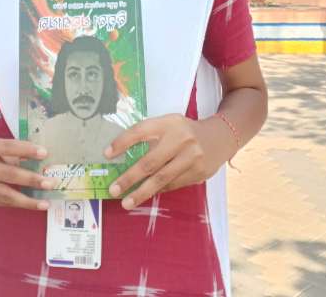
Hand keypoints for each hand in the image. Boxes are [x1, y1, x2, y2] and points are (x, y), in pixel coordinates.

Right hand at [0, 137, 56, 210]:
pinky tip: (29, 204)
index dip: (26, 150)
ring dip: (27, 200)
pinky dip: (15, 203)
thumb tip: (41, 158)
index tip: (45, 153)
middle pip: (7, 174)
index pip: (7, 147)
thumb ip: (14, 151)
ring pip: (4, 194)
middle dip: (31, 180)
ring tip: (45, 203)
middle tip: (50, 183)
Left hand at [105, 114, 230, 209]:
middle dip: (129, 178)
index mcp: (169, 123)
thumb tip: (122, 156)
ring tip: (126, 202)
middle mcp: (180, 139)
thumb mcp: (169, 124)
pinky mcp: (198, 172)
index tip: (106, 154)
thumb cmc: (185, 131)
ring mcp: (191, 157)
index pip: (141, 131)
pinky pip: (173, 185)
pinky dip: (158, 191)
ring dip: (142, 192)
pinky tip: (146, 195)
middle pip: (150, 161)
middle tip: (113, 189)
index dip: (122, 142)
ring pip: (162, 179)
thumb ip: (150, 135)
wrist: (220, 137)